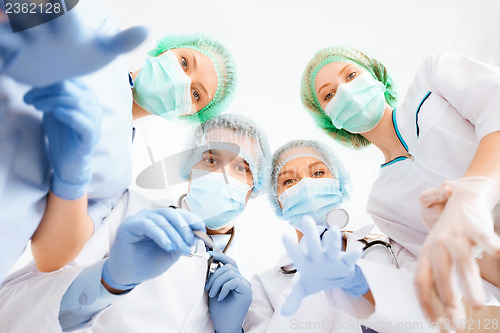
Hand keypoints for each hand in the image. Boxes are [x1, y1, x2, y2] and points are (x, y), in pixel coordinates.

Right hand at [0, 7, 146, 85]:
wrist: (56, 73)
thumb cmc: (80, 56)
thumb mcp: (102, 51)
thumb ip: (121, 41)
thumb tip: (147, 28)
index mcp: (64, 22)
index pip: (62, 8)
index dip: (60, 5)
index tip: (63, 3)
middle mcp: (40, 25)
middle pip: (29, 9)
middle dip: (30, 8)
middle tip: (31, 11)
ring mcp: (21, 40)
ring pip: (10, 28)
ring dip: (12, 32)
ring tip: (15, 38)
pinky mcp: (9, 56)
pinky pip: (2, 49)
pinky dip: (5, 53)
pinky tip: (9, 63)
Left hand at [24, 79, 101, 199]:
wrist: (68, 159)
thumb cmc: (62, 132)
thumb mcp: (54, 107)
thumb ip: (51, 93)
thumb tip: (36, 78)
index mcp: (86, 94)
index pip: (68, 78)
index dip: (46, 81)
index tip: (30, 93)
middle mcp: (93, 104)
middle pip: (69, 88)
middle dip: (44, 91)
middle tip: (28, 99)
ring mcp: (95, 120)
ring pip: (76, 102)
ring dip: (51, 101)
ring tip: (37, 107)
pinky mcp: (92, 136)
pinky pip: (83, 122)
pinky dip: (69, 115)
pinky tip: (55, 114)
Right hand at [102, 208, 203, 290]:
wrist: (129, 275)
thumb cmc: (149, 262)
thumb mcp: (172, 251)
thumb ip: (183, 241)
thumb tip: (198, 233)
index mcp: (160, 219)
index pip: (179, 213)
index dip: (192, 219)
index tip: (202, 229)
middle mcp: (150, 215)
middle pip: (172, 214)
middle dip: (185, 229)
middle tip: (190, 244)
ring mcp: (139, 218)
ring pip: (162, 220)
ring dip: (175, 235)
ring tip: (182, 250)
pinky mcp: (130, 225)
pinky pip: (149, 226)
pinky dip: (162, 236)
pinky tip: (169, 246)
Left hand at [205, 252, 250, 332]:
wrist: (224, 326)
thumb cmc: (219, 309)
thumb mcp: (214, 289)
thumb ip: (214, 277)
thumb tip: (209, 261)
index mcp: (235, 278)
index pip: (230, 262)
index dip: (220, 256)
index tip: (207, 255)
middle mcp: (242, 280)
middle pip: (229, 266)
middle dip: (214, 276)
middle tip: (207, 288)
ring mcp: (246, 286)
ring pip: (230, 272)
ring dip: (217, 282)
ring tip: (212, 294)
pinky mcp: (247, 292)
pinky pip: (234, 281)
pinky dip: (224, 288)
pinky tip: (220, 297)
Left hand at [281, 215, 367, 315]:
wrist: (335, 277)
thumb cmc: (317, 278)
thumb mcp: (304, 288)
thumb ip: (293, 298)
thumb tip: (285, 313)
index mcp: (306, 261)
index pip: (296, 255)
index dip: (291, 247)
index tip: (283, 236)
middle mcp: (318, 256)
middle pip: (314, 244)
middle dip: (310, 233)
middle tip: (305, 219)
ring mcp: (332, 257)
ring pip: (332, 247)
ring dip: (333, 240)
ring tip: (333, 230)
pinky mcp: (345, 262)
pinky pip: (350, 258)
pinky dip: (353, 254)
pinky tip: (356, 251)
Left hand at [415, 177, 499, 323]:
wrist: (462, 197)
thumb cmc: (451, 230)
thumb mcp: (437, 250)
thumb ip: (439, 273)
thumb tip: (444, 304)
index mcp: (426, 252)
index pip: (420, 280)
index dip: (425, 302)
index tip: (434, 322)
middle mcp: (438, 245)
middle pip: (441, 276)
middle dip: (450, 302)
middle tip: (457, 323)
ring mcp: (456, 235)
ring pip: (462, 263)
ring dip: (470, 285)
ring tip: (478, 305)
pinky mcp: (474, 226)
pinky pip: (483, 237)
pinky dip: (490, 245)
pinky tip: (496, 252)